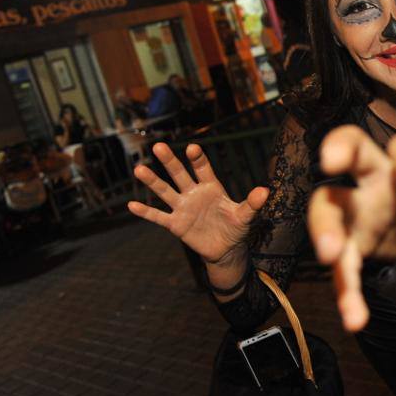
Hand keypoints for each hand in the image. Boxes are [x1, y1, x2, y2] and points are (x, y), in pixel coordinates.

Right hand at [128, 143, 267, 264]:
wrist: (225, 249)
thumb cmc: (235, 227)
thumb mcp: (245, 216)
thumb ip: (252, 204)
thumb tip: (265, 191)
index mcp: (211, 187)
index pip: (203, 169)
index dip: (198, 159)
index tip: (193, 148)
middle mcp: (193, 193)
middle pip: (180, 174)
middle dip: (170, 161)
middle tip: (158, 146)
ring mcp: (182, 208)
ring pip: (165, 192)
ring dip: (152, 181)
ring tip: (138, 169)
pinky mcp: (175, 224)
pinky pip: (158, 216)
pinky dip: (145, 212)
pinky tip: (131, 205)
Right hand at [307, 126, 395, 331]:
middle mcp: (377, 178)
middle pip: (353, 146)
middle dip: (339, 146)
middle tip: (331, 161)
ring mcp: (357, 208)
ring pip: (328, 205)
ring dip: (325, 228)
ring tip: (332, 255)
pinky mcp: (350, 243)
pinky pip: (340, 263)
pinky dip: (344, 289)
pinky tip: (354, 317)